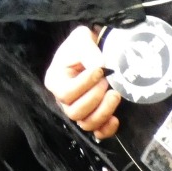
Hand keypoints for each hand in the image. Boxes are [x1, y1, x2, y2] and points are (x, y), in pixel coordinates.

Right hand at [44, 24, 120, 139]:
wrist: (95, 50)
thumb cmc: (83, 44)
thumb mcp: (81, 39)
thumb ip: (87, 51)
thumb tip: (100, 66)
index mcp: (55, 81)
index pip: (66, 93)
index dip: (84, 84)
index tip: (100, 70)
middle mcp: (63, 100)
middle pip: (75, 112)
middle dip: (95, 98)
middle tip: (107, 82)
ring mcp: (78, 110)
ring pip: (86, 123)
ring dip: (103, 112)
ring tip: (115, 95)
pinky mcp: (92, 116)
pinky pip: (97, 132)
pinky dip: (107, 129)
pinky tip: (116, 119)